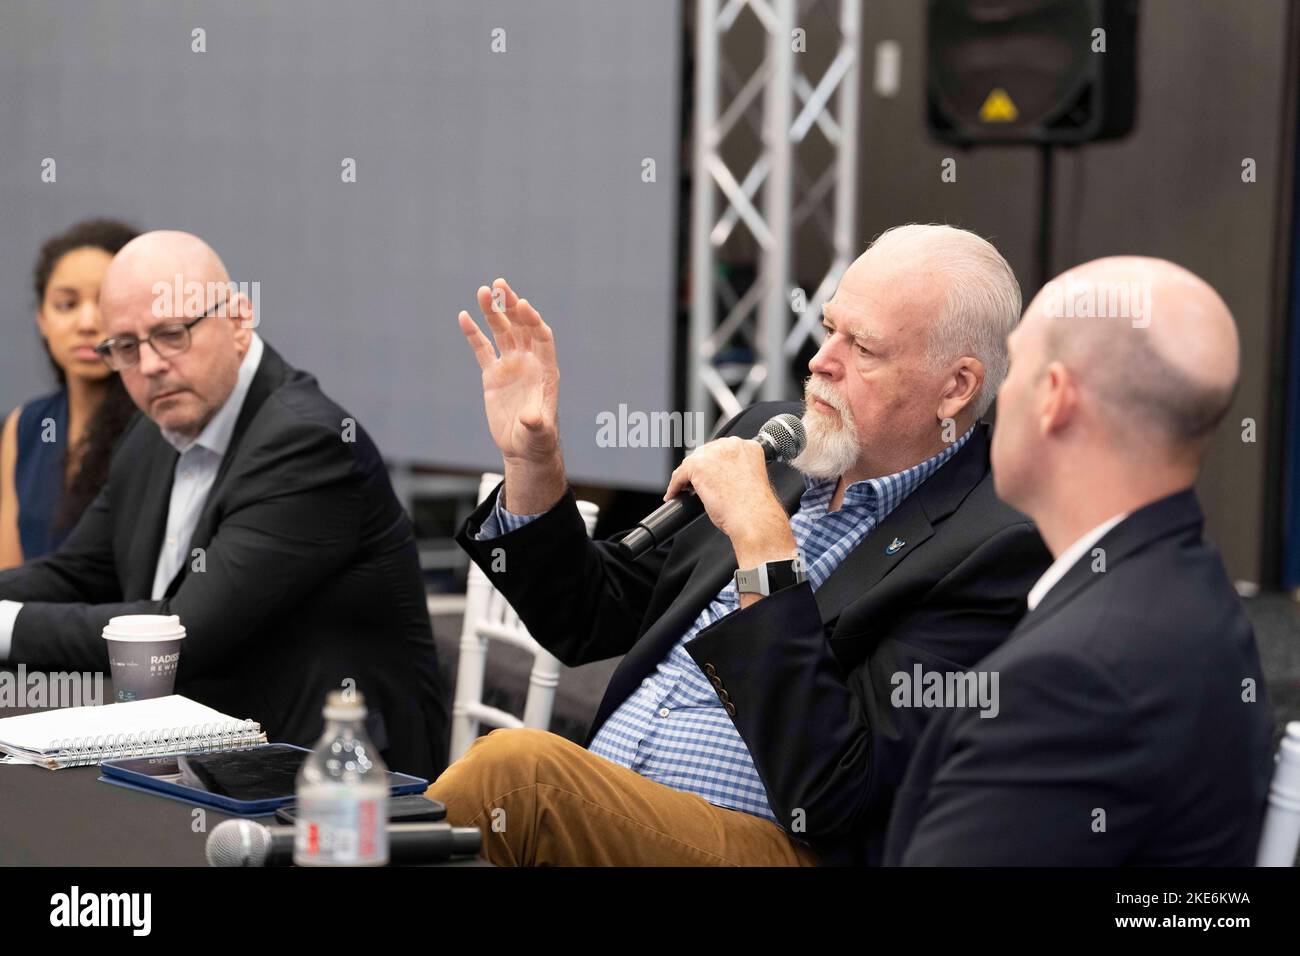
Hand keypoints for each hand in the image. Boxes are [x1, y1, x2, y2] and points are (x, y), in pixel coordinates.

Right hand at [458, 278, 560, 465]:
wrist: (523, 447)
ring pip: (502, 332)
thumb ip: (536, 424)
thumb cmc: (537, 440)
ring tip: (483, 291)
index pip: (542, 337)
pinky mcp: (493, 374)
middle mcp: (529, 362)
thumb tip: (531, 419)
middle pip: (522, 327)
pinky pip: (482, 348)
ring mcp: (511, 365)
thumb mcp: (539, 433)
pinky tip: (464, 316)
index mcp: (545, 370)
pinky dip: (474, 333)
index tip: (522, 305)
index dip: (533, 320)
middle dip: (512, 306)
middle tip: (500, 285)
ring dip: (493, 312)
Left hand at [663, 436, 796, 567]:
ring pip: (691, 463)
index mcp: (748, 448)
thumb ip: (737, 472)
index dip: (714, 463)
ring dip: (686, 477)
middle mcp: (731, 446)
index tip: (710, 473)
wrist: (752, 517)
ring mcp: (714, 454)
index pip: (723, 450)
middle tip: (695, 484)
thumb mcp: (751, 480)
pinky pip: (679, 474)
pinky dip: (674, 486)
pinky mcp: (698, 466)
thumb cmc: (754, 507)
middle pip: (705, 453)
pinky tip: (674, 495)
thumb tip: (721, 478)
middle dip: (699, 468)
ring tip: (683, 490)